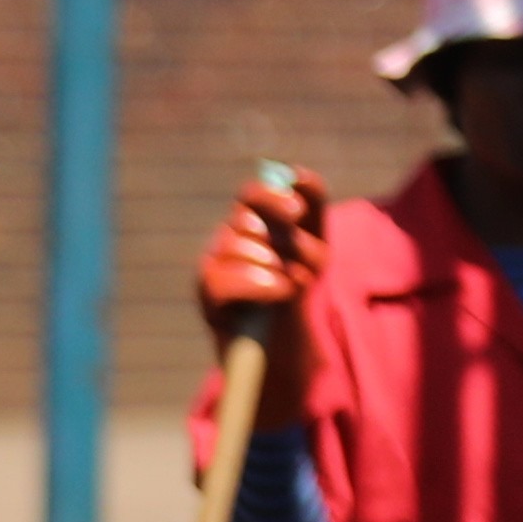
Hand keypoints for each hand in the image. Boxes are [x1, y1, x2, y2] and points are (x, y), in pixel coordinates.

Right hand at [194, 168, 325, 426]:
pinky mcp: (206, 295)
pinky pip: (227, 278)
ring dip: (281, 270)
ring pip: (243, 247)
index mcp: (250, 222)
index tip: (298, 213)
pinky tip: (279, 294)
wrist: (286, 347)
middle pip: (252, 221)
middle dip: (293, 247)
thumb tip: (300, 175)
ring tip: (293, 290)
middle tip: (310, 273)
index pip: (252, 194)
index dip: (274, 197)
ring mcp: (212, 264)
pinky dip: (262, 285)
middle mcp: (226, 237)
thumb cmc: (297, 291)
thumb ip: (313, 209)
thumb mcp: (316, 250)